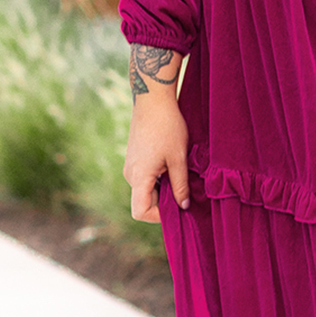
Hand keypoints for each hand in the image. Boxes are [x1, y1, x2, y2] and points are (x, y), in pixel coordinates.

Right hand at [123, 94, 189, 222]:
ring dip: (163, 189)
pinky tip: (172, 166)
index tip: (177, 206)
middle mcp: (130, 175)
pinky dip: (158, 179)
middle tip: (185, 190)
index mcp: (139, 177)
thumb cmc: (167, 127)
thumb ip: (180, 185)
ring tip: (179, 173)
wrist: (152, 100)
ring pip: (146, 190)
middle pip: (144, 202)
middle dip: (164, 202)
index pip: (140, 212)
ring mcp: (130, 167)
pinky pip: (145, 179)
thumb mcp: (179, 159)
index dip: (158, 216)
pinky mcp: (134, 160)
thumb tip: (184, 206)